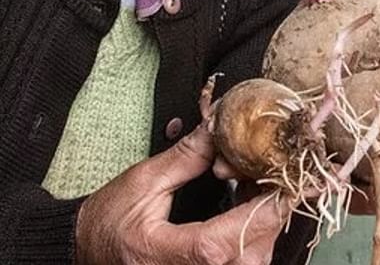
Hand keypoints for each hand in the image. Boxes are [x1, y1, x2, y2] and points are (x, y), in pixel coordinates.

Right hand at [76, 122, 287, 264]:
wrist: (90, 249)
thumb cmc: (110, 221)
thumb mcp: (143, 181)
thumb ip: (186, 158)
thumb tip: (219, 128)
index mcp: (165, 254)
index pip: (223, 241)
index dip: (261, 213)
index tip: (289, 185)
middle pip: (250, 250)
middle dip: (271, 206)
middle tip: (273, 167)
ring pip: (256, 255)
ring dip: (267, 216)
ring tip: (260, 180)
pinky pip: (247, 258)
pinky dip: (258, 229)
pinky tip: (255, 201)